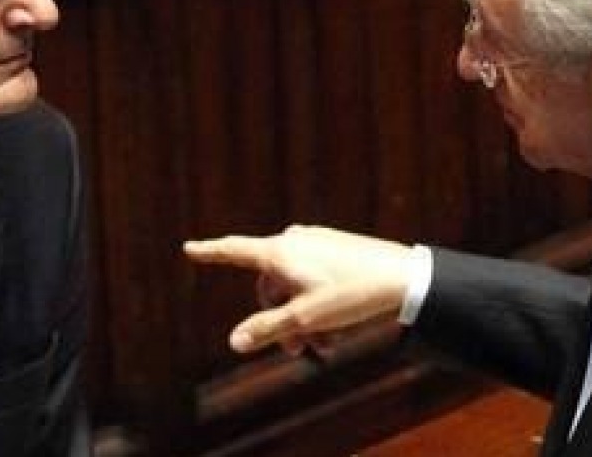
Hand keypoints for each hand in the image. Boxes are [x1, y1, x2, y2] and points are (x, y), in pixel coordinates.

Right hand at [184, 225, 413, 354]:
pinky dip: (318, 304)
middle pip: (269, 285)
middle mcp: (294, 240)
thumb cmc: (351, 295)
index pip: (235, 250)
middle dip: (279, 318)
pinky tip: (338, 327)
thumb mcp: (305, 318)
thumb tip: (235, 341)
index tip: (189, 249)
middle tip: (297, 351)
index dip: (210, 252)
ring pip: (294, 286)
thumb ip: (268, 329)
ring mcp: (316, 243)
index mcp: (280, 251)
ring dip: (302, 317)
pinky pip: (314, 279)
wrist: (402, 276)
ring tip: (326, 343)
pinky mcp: (336, 248)